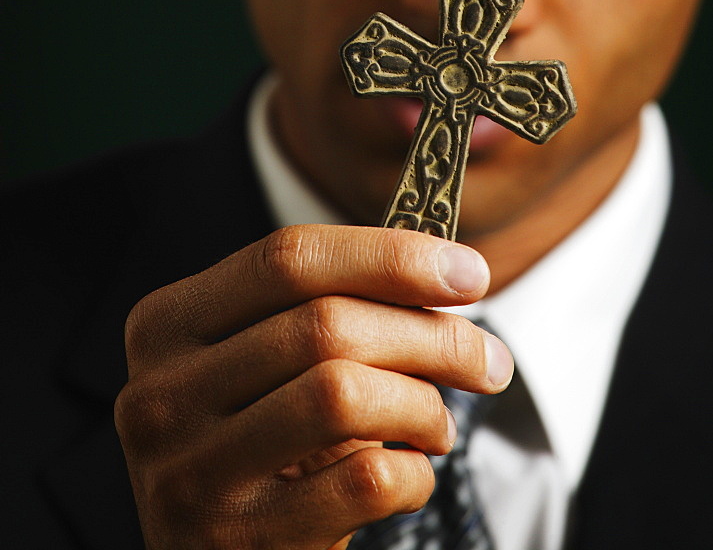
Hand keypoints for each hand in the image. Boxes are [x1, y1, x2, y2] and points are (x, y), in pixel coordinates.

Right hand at [115, 224, 512, 548]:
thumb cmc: (254, 441)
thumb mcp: (264, 364)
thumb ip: (327, 308)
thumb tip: (448, 272)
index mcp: (167, 323)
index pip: (288, 257)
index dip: (389, 255)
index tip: (468, 272)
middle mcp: (161, 391)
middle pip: (324, 324)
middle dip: (431, 336)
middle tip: (487, 358)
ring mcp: (189, 470)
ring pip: (342, 395)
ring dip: (422, 404)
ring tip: (438, 423)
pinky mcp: (234, 541)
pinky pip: (359, 483)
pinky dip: (411, 475)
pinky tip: (409, 475)